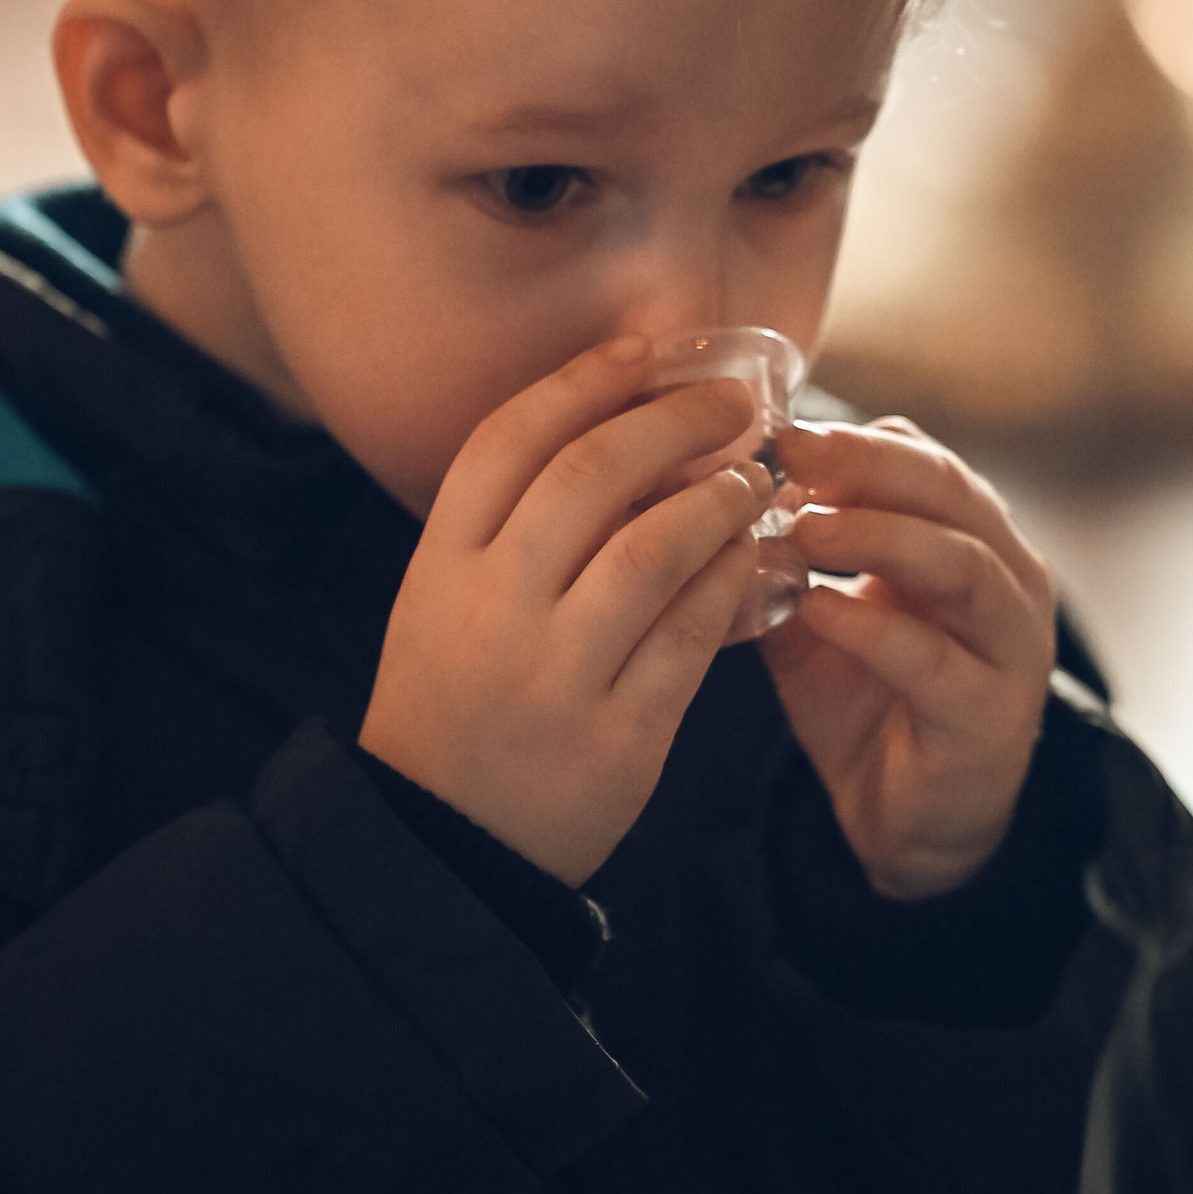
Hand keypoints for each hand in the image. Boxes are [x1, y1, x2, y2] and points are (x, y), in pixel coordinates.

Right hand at [359, 339, 772, 883]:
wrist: (446, 842)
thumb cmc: (457, 698)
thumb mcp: (446, 600)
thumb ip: (511, 523)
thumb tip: (623, 423)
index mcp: (441, 569)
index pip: (507, 441)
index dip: (581, 382)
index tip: (642, 351)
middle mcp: (492, 613)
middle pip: (587, 478)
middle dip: (671, 422)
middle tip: (731, 403)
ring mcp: (554, 677)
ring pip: (652, 550)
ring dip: (716, 498)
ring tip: (752, 478)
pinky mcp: (618, 736)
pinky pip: (692, 636)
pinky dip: (730, 581)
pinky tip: (751, 553)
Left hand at [761, 418, 1057, 899]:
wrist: (909, 822)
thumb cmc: (867, 703)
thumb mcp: (815, 618)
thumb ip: (783, 562)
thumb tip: (715, 498)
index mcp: (968, 539)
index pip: (923, 459)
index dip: (852, 438)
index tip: (774, 429)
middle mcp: (1006, 579)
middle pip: (951, 492)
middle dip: (867, 465)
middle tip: (790, 453)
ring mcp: (1011, 647)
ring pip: (962, 564)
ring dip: (879, 534)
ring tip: (803, 526)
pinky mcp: (990, 716)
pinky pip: (936, 661)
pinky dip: (876, 628)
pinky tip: (820, 610)